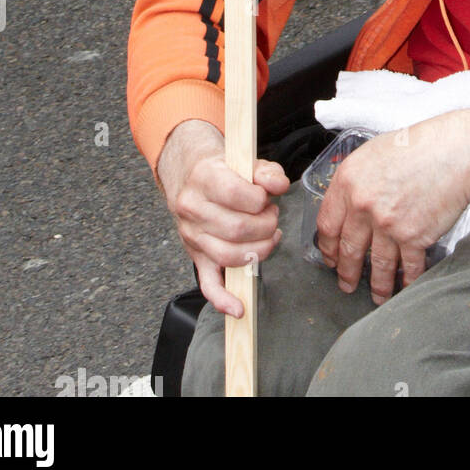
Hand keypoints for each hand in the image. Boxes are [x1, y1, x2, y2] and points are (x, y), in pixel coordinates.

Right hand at [156, 119, 289, 318]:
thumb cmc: (224, 169)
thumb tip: (279, 186)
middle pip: (236, 228)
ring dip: (259, 250)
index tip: (266, 197)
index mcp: (203, 178)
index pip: (234, 193)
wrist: (190, 175)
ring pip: (228, 255)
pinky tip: (239, 308)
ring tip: (269, 237)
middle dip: (266, 225)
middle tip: (272, 217)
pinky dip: (223, 299)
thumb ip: (267, 172)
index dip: (259, 199)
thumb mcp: (246, 161)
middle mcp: (192, 208)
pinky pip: (207, 284)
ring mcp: (192, 236)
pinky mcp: (196, 256)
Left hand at [315, 109, 469, 304]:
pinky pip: (408, 267)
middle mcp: (363, 205)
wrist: (456, 152)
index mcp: (348, 182)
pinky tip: (406, 287)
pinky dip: (408, 281)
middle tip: (347, 283)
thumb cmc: (419, 146)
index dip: (327, 246)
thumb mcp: (374, 154)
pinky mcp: (413, 237)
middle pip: (348, 249)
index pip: (327, 224)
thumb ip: (357, 181)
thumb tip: (350, 203)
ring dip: (377, 284)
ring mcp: (387, 224)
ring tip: (377, 294)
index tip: (330, 256)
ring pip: (377, 265)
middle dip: (347, 272)